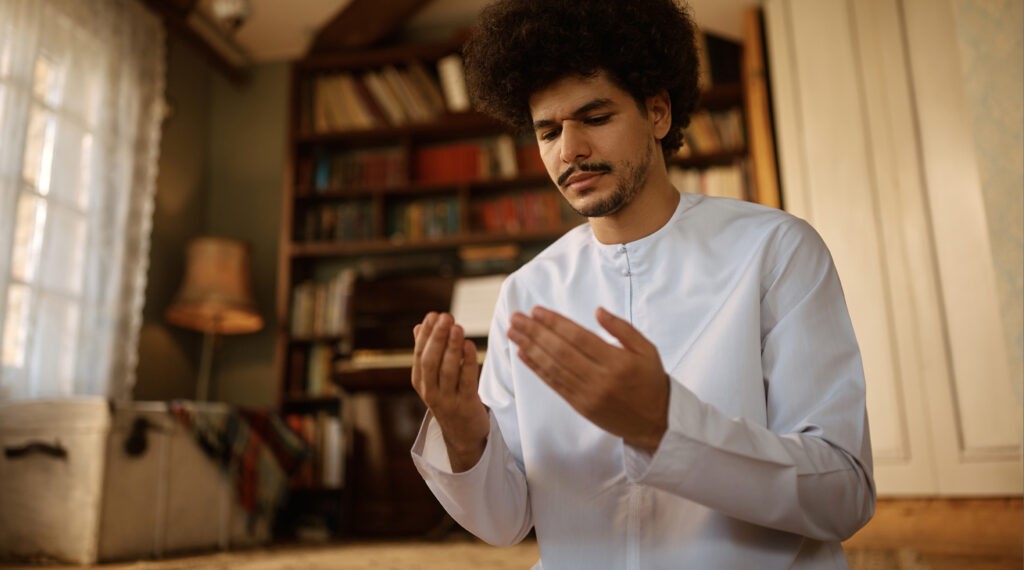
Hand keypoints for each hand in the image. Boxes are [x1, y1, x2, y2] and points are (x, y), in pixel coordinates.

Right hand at [411, 312, 489, 470]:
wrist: (463, 435)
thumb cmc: (449, 399)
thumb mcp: (433, 379)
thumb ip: (427, 353)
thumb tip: (418, 327)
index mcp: (420, 382)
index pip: (420, 354)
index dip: (426, 334)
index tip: (433, 315)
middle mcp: (430, 391)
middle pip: (431, 361)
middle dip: (437, 337)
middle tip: (445, 316)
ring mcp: (447, 400)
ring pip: (448, 371)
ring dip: (452, 347)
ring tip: (457, 327)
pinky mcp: (465, 405)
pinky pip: (467, 381)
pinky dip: (468, 362)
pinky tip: (470, 346)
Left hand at [507, 306, 668, 452]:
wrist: (657, 422)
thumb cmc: (650, 381)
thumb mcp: (647, 349)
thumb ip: (623, 328)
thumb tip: (598, 312)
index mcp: (617, 361)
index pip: (578, 338)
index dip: (555, 323)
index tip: (536, 311)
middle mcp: (600, 378)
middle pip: (560, 351)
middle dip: (535, 332)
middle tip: (516, 318)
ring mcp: (588, 394)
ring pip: (553, 368)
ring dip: (530, 348)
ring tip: (513, 333)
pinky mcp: (580, 406)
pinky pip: (554, 384)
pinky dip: (537, 369)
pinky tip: (523, 355)